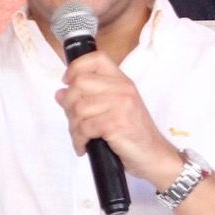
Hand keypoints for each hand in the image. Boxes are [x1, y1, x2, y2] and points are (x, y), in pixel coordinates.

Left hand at [55, 51, 180, 186]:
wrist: (155, 156)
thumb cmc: (134, 135)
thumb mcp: (115, 110)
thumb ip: (89, 99)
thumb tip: (60, 93)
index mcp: (123, 82)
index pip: (97, 58)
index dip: (76, 67)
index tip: (68, 82)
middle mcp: (123, 89)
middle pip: (80, 83)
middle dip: (68, 104)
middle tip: (74, 120)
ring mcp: (121, 105)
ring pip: (78, 107)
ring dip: (73, 127)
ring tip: (80, 138)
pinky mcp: (116, 123)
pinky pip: (84, 127)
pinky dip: (79, 140)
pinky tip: (84, 147)